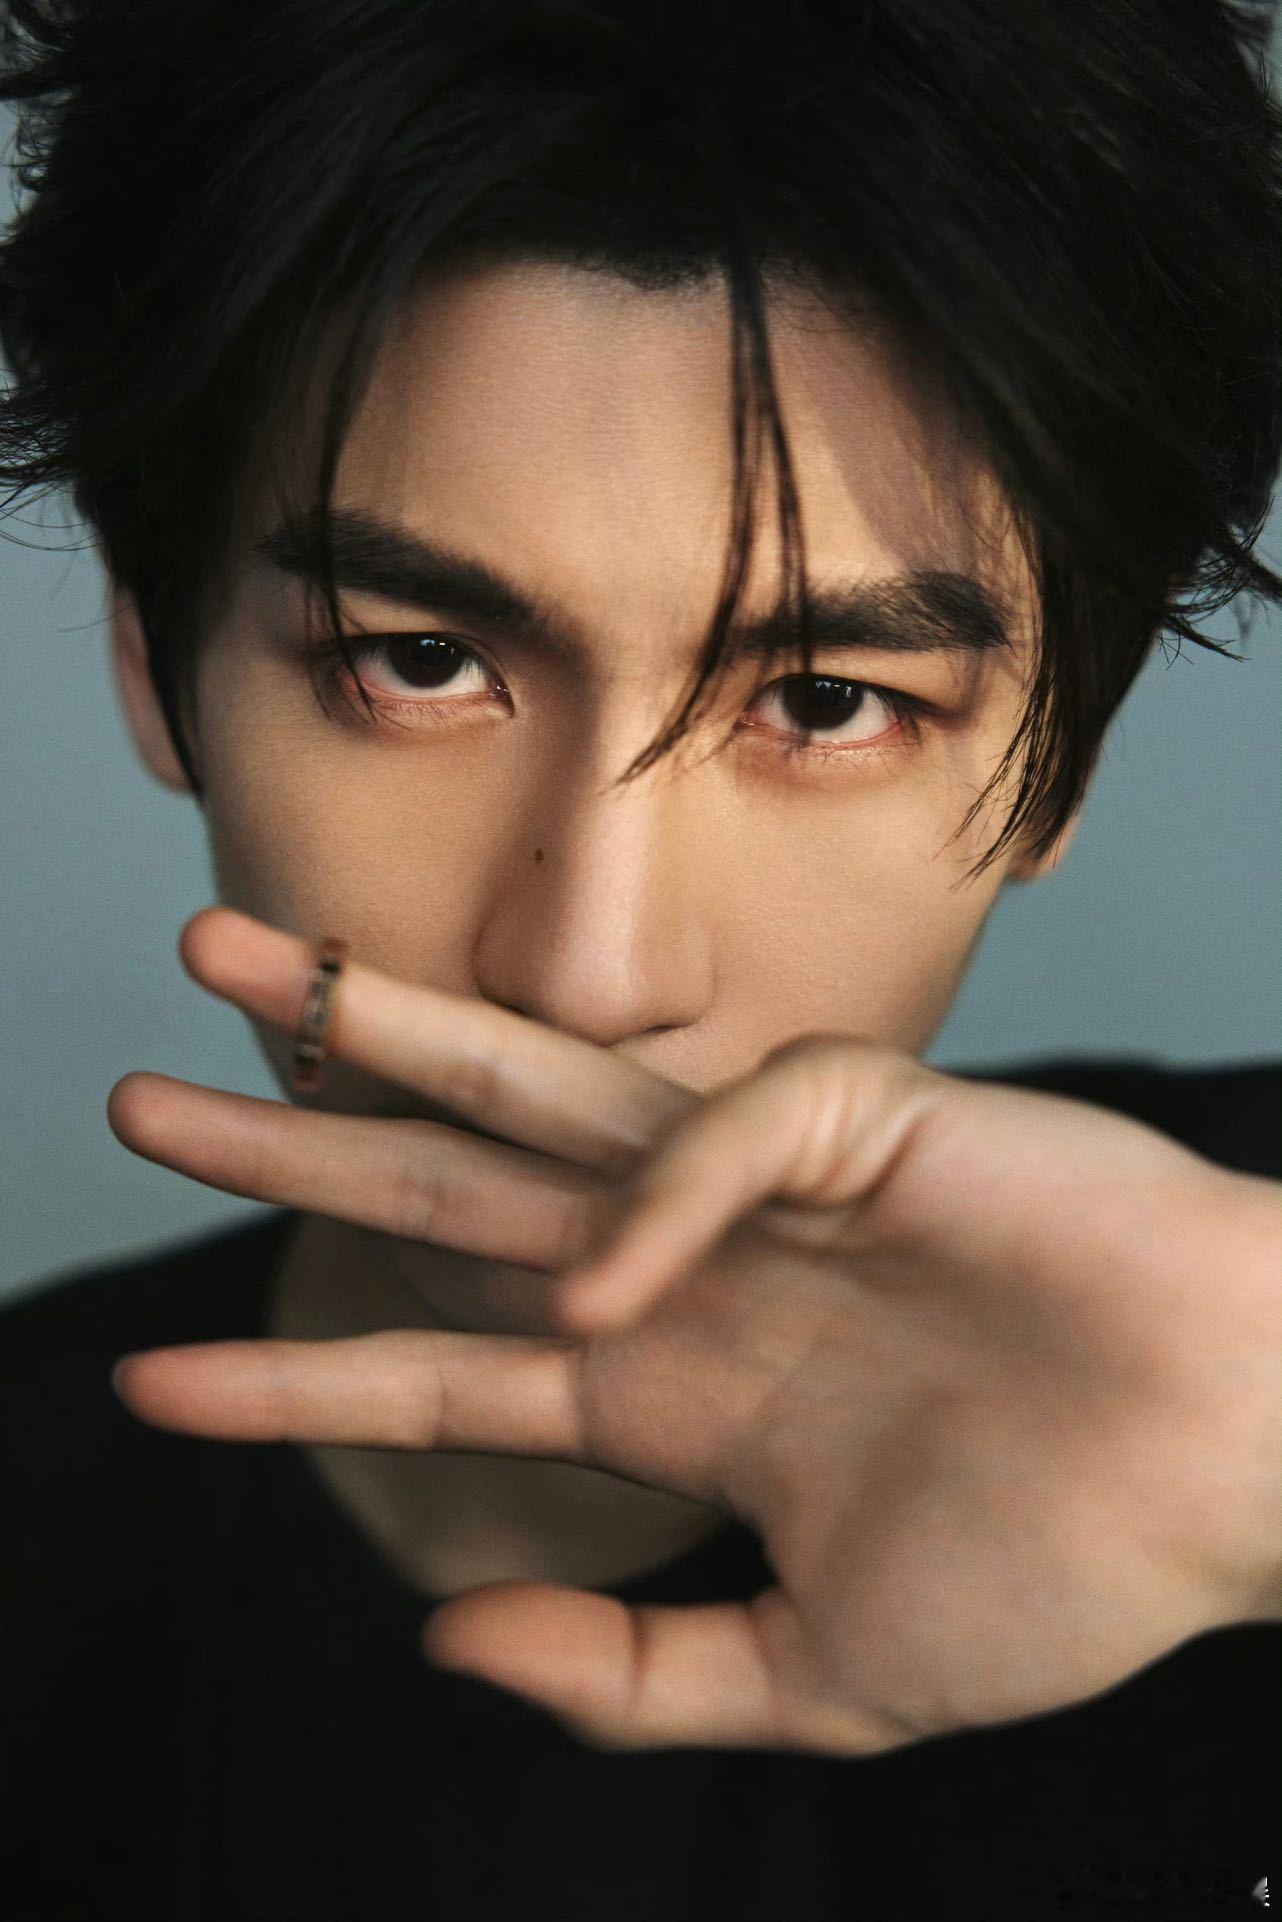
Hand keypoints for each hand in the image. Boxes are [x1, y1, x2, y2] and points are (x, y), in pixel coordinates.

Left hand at [109, 906, 1281, 1754]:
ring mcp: (765, 1185)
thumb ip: (635, 1679)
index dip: (296, 1370)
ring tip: (235, 973)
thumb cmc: (1071, 1568)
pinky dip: (650, 1207)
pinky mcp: (867, 1120)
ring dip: (380, 1035)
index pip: (443, 1363)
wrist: (1248, 1477)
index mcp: (676, 1388)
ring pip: (532, 1086)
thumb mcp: (821, 1676)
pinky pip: (718, 1139)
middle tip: (138, 1099)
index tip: (156, 1375)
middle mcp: (688, 1267)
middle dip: (295, 1138)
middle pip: (447, 1183)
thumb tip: (451, 1646)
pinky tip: (605, 1289)